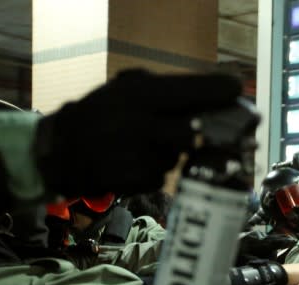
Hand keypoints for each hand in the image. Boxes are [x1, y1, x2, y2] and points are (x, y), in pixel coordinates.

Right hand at [34, 69, 241, 197]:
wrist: (62, 151)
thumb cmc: (103, 115)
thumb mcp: (126, 89)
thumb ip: (165, 90)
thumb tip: (214, 93)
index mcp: (138, 94)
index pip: (193, 91)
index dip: (221, 91)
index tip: (237, 90)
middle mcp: (141, 124)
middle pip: (197, 131)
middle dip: (215, 132)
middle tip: (227, 129)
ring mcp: (140, 156)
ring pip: (183, 155)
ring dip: (182, 152)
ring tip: (155, 144)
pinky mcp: (140, 180)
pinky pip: (167, 174)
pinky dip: (162, 168)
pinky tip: (141, 160)